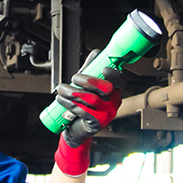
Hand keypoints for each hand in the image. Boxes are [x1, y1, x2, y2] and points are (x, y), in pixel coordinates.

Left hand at [53, 50, 124, 176]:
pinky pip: (83, 111)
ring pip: (92, 99)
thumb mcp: (87, 85)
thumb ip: (92, 68)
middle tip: (74, 78)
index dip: (114, 74)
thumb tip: (96, 53)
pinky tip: (61, 99)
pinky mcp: (96, 123)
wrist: (76, 129)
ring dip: (73, 92)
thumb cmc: (83, 105)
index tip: (104, 68)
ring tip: (61, 89)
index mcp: (114, 91)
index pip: (121, 81)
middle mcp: (113, 102)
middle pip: (106, 89)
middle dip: (88, 80)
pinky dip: (69, 103)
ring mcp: (106, 114)